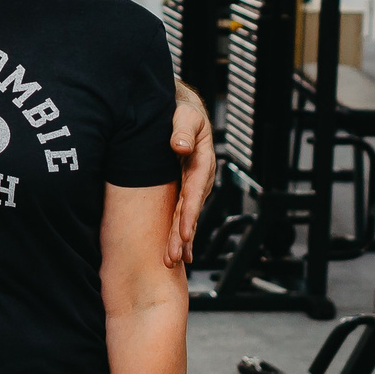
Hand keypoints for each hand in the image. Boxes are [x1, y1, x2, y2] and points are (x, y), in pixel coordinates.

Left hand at [166, 82, 214, 266]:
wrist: (182, 111)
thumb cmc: (182, 111)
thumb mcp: (185, 114)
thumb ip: (182, 129)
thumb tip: (179, 146)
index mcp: (201, 162)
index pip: (193, 192)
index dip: (189, 213)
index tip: (184, 233)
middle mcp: (199, 179)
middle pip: (190, 210)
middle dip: (182, 236)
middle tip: (173, 258)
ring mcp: (192, 186)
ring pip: (186, 216)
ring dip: (180, 240)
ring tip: (172, 262)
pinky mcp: (183, 189)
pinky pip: (182, 214)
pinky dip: (181, 234)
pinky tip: (180, 255)